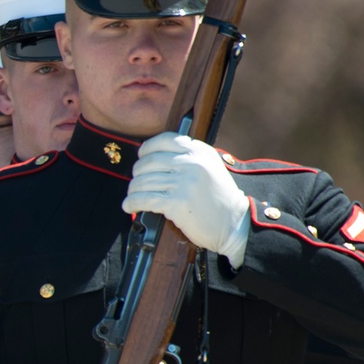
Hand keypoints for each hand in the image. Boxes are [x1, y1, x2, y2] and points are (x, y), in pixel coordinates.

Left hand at [122, 132, 249, 266]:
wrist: (234, 222)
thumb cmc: (219, 198)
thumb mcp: (209, 167)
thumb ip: (187, 158)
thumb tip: (153, 155)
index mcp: (200, 151)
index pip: (164, 140)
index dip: (147, 149)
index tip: (141, 157)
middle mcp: (192, 163)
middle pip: (148, 162)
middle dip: (138, 174)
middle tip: (137, 183)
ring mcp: (184, 182)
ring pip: (143, 181)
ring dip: (133, 191)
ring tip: (133, 196)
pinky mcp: (177, 202)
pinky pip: (144, 199)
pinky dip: (132, 203)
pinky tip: (129, 206)